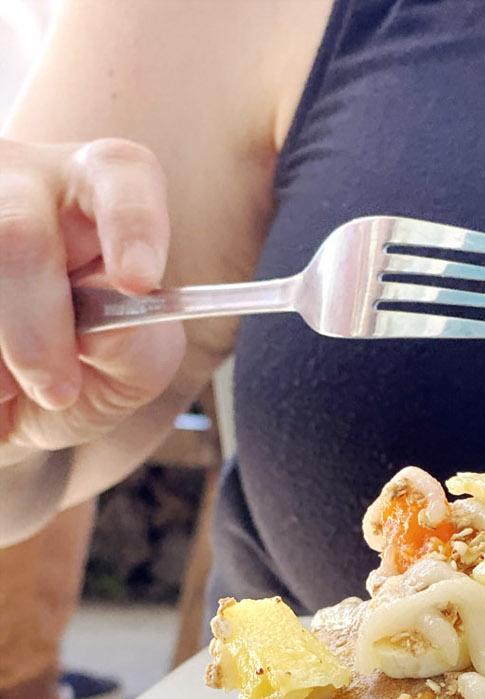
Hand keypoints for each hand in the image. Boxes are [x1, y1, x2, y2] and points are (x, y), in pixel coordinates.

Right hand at [0, 137, 185, 456]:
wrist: (23, 404)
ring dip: (0, 358)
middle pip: (18, 232)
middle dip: (37, 328)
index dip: (131, 222)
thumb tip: (106, 324)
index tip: (137, 281)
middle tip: (56, 389)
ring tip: (12, 385)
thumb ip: (133, 343)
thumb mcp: (132, 367)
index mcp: (97, 194)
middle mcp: (23, 181)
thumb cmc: (89, 371)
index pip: (121, 174)